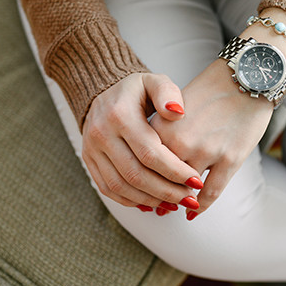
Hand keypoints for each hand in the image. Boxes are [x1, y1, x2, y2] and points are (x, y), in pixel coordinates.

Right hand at [82, 73, 202, 211]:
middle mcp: (102, 134)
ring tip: (175, 204)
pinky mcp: (89, 161)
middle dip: (166, 191)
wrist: (103, 91)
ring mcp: (91, 149)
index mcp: (120, 115)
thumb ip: (168, 93)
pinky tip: (153, 202)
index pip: (150, 153)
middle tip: (190, 199)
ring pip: (121, 186)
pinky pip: (108, 188)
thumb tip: (177, 112)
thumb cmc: (136, 90)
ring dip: (150, 199)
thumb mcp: (154, 81)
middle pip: (136, 174)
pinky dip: (131, 200)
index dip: (175, 171)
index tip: (196, 182)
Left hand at [150, 60, 273, 218]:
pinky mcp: (230, 159)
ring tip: (172, 209)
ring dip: (177, 202)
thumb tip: (148, 158)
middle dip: (156, 196)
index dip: (140, 180)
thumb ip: (160, 130)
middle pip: (161, 181)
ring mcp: (206, 152)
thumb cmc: (209, 90)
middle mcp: (180, 141)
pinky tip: (194, 212)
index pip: (143, 163)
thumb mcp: (174, 105)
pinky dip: (201, 207)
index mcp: (162, 126)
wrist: (246, 77)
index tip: (139, 189)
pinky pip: (211, 193)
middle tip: (154, 206)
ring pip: (185, 190)